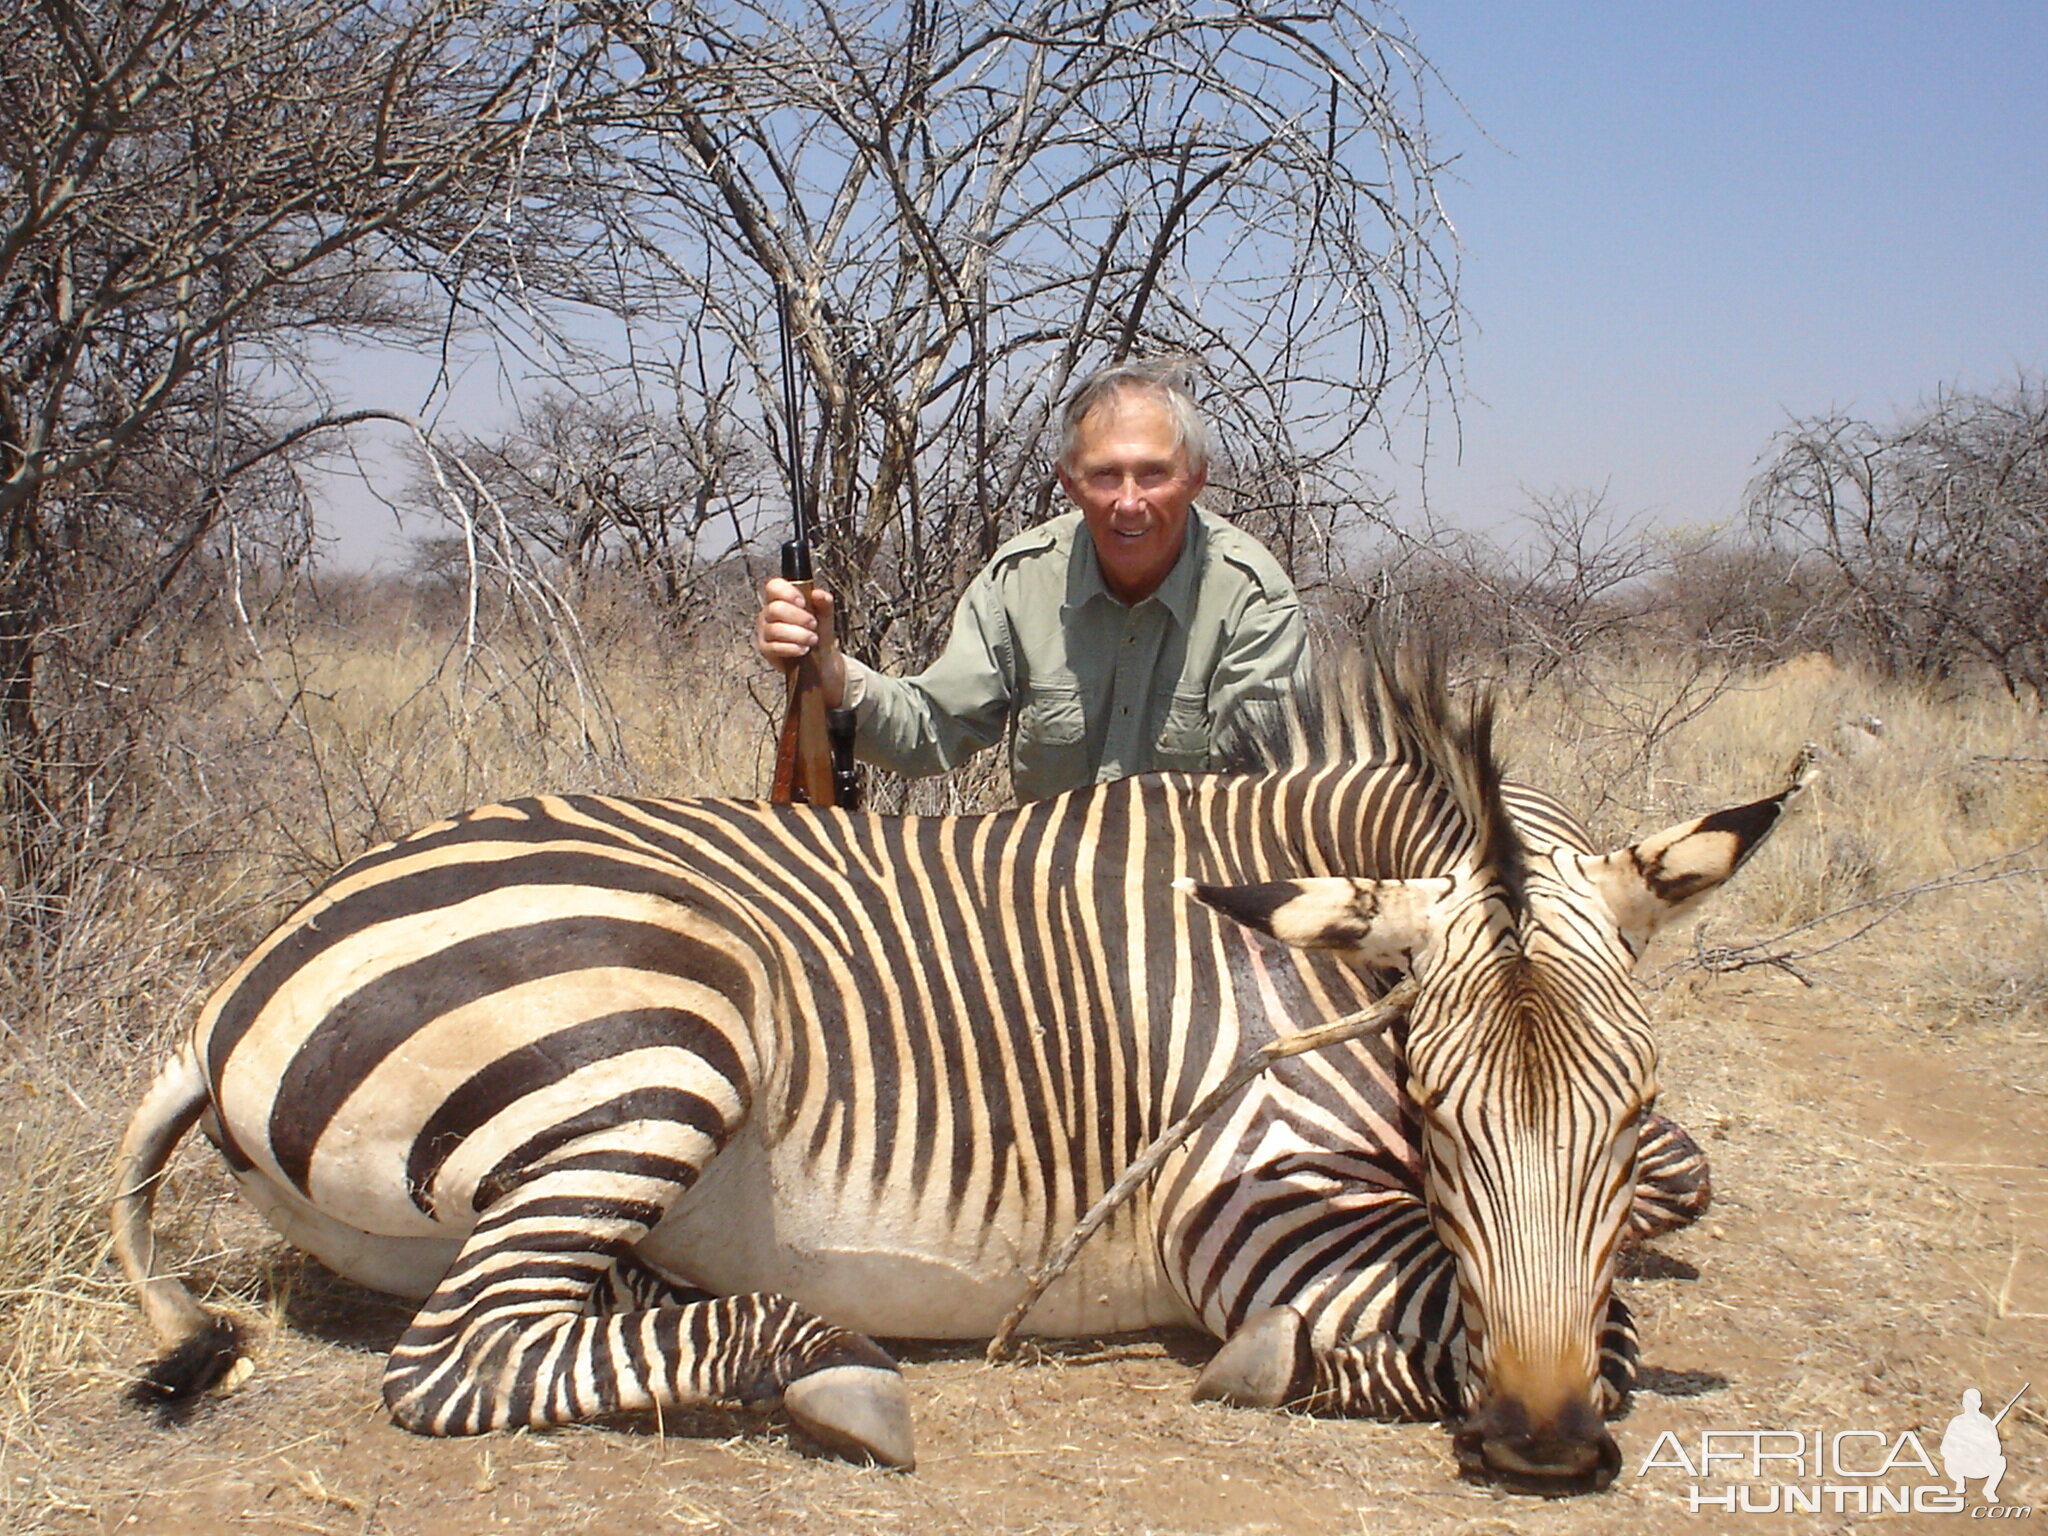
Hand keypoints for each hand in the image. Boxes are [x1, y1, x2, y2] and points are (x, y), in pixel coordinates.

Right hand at [754, 577, 846, 707]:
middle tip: (813, 624)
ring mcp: (765, 631)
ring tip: (812, 639)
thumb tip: (818, 594)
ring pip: (775, 629)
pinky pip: (774, 647)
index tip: (803, 602)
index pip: (774, 586)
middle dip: (798, 617)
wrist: (821, 659)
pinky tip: (803, 649)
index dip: (787, 592)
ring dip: (798, 634)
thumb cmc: (817, 632)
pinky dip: (792, 648)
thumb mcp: (824, 615)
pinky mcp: (765, 649)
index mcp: (780, 599)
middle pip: (775, 608)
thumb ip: (824, 603)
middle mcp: (769, 613)